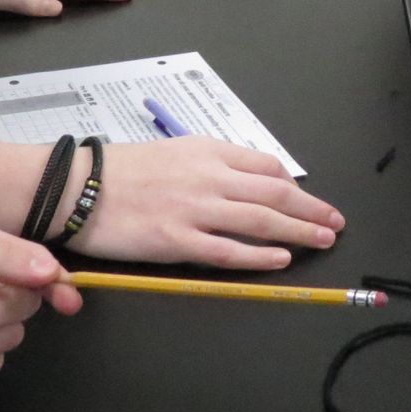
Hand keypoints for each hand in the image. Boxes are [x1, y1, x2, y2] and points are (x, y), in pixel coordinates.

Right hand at [70, 136, 346, 270]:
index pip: (265, 167)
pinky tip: (281, 259)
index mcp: (208, 152)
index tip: (311, 199)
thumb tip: (247, 180)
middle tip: (335, 222)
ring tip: (323, 239)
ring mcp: (194, 210)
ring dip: (299, 230)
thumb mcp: (174, 152)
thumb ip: (211, 165)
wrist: (75, 187)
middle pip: (274, 193)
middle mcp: (208, 177)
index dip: (296, 186)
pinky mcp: (176, 241)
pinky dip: (259, 255)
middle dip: (311, 208)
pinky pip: (227, 250)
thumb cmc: (120, 171)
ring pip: (260, 221)